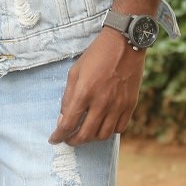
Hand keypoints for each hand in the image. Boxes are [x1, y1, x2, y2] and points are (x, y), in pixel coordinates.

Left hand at [49, 29, 146, 145]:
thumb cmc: (96, 56)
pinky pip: (119, 128)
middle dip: (73, 141)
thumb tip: (62, 119)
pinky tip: (102, 125)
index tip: (54, 139)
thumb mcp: (75, 72)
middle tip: (68, 139)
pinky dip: (109, 131)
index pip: (68, 124)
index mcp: (84, 92)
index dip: (59, 136)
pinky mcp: (130, 104)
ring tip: (85, 132)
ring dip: (91, 138)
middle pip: (85, 135)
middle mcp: (101, 102)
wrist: (124, 44)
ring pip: (103, 135)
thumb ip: (68, 97)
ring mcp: (118, 105)